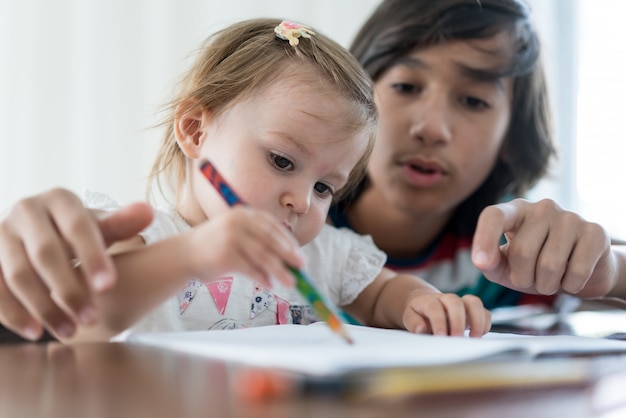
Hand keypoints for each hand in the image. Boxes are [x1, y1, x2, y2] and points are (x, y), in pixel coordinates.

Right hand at [0, 188, 152, 339]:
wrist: (39, 233)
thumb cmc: (77, 233)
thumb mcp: (100, 227)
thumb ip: (122, 224)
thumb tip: (148, 212)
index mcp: (59, 199)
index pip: (78, 227)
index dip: (93, 257)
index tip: (108, 286)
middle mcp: (26, 210)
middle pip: (46, 254)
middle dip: (70, 289)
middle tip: (91, 319)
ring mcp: (1, 234)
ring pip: (19, 274)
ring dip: (44, 307)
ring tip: (69, 332)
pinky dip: (13, 313)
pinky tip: (34, 332)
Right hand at [184, 206, 303, 287]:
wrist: (183, 254)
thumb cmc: (214, 247)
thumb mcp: (236, 235)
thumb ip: (258, 241)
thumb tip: (288, 259)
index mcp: (243, 214)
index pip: (272, 225)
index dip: (287, 240)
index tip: (298, 254)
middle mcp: (238, 221)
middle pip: (271, 239)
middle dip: (288, 255)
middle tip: (301, 267)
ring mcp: (231, 237)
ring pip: (263, 256)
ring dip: (279, 270)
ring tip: (290, 282)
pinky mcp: (225, 255)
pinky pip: (250, 269)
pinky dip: (262, 278)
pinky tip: (269, 285)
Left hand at [403, 292, 490, 337]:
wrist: (424, 303)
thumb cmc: (418, 313)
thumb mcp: (409, 317)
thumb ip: (413, 322)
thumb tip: (421, 329)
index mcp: (429, 301)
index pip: (434, 307)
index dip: (438, 321)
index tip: (440, 336)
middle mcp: (446, 299)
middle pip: (455, 302)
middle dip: (458, 321)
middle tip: (457, 338)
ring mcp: (461, 303)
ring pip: (473, 302)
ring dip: (477, 320)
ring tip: (474, 338)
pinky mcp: (472, 310)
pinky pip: (484, 311)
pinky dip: (485, 323)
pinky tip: (479, 336)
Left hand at [472, 198, 617, 297]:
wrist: (581, 272)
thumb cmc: (534, 267)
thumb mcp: (506, 268)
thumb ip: (490, 264)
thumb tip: (482, 261)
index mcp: (515, 211)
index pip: (494, 215)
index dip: (485, 238)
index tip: (480, 262)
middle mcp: (542, 207)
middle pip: (522, 251)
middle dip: (523, 278)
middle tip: (531, 279)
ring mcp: (571, 217)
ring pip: (549, 265)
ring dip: (547, 285)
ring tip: (550, 279)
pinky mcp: (595, 232)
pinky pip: (578, 271)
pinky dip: (571, 285)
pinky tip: (572, 278)